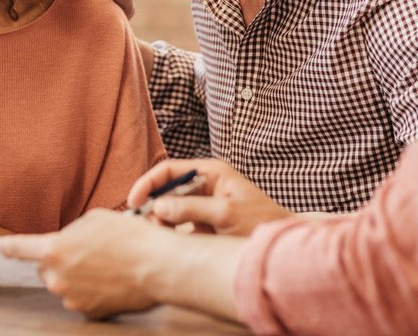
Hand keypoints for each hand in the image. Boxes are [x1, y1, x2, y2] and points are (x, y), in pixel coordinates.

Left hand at [1, 210, 164, 318]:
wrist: (157, 266)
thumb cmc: (130, 237)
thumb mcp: (95, 219)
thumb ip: (72, 232)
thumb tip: (68, 242)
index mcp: (54, 250)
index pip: (20, 249)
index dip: (11, 247)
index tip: (3, 247)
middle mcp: (57, 278)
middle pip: (46, 269)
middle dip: (60, 261)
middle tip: (87, 252)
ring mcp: (72, 298)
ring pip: (64, 285)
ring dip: (76, 277)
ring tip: (105, 265)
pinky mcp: (88, 313)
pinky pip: (81, 299)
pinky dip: (90, 291)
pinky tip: (109, 280)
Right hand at [129, 159, 291, 236]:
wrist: (282, 247)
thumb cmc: (262, 223)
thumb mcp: (226, 214)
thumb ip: (192, 209)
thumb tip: (157, 208)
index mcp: (211, 172)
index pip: (170, 170)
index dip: (148, 183)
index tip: (134, 201)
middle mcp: (205, 184)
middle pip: (166, 188)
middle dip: (152, 204)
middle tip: (143, 224)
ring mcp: (204, 204)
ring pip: (170, 207)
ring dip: (160, 220)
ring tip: (159, 235)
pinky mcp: (204, 223)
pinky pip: (179, 223)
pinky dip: (170, 231)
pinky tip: (168, 241)